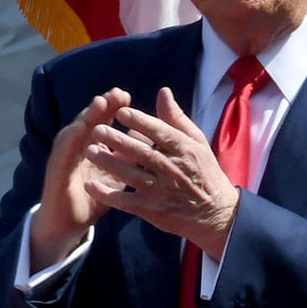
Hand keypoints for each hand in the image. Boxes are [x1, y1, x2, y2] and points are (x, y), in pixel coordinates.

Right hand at [32, 88, 132, 270]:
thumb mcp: (116, 174)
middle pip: (90, 120)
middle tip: (118, 92)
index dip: (113, 108)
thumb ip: (128, 156)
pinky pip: (64, 152)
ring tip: (101, 102)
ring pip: (76, 131)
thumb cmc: (93, 197)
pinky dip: (72, 139)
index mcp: (91, 146)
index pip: (102, 122)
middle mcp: (76, 146)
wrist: (69, 223)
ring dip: (88, 116)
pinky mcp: (56, 169)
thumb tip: (148, 138)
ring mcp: (65, 156)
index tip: (127, 95)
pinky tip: (80, 129)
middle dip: (103, 105)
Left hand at [81, 88, 239, 258]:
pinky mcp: (153, 211)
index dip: (140, 122)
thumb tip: (162, 92)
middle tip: (97, 129)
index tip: (121, 112)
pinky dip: (107, 195)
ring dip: (109, 164)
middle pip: (142, 153)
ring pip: (131, 176)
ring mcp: (162, 192)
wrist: (217, 215)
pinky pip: (127, 202)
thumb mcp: (198, 143)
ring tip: (89, 151)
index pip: (161, 133)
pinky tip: (90, 186)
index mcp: (185, 151)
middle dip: (118, 141)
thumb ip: (177, 119)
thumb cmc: (204, 172)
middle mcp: (173, 170)